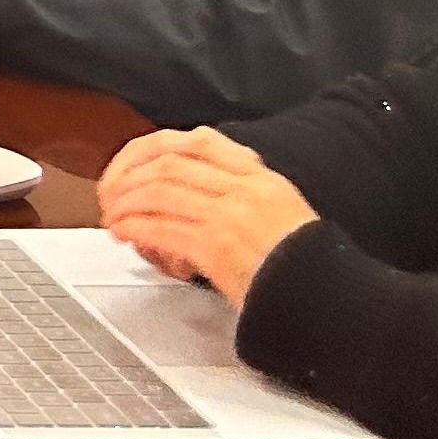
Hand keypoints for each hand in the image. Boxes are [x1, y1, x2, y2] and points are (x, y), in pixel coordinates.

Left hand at [98, 129, 318, 305]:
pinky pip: (162, 228)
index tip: (133, 161)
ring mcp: (230, 217)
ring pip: (159, 192)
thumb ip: (241, 190)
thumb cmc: (301, 264)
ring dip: (126, 203)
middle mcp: (244, 190)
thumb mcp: (280, 209)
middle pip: (170, 164)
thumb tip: (190, 184)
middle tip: (112, 192)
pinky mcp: (216, 247)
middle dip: (129, 177)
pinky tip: (123, 233)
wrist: (325, 298)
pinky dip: (134, 228)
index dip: (155, 147)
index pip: (199, 140)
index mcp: (260, 177)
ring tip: (113, 215)